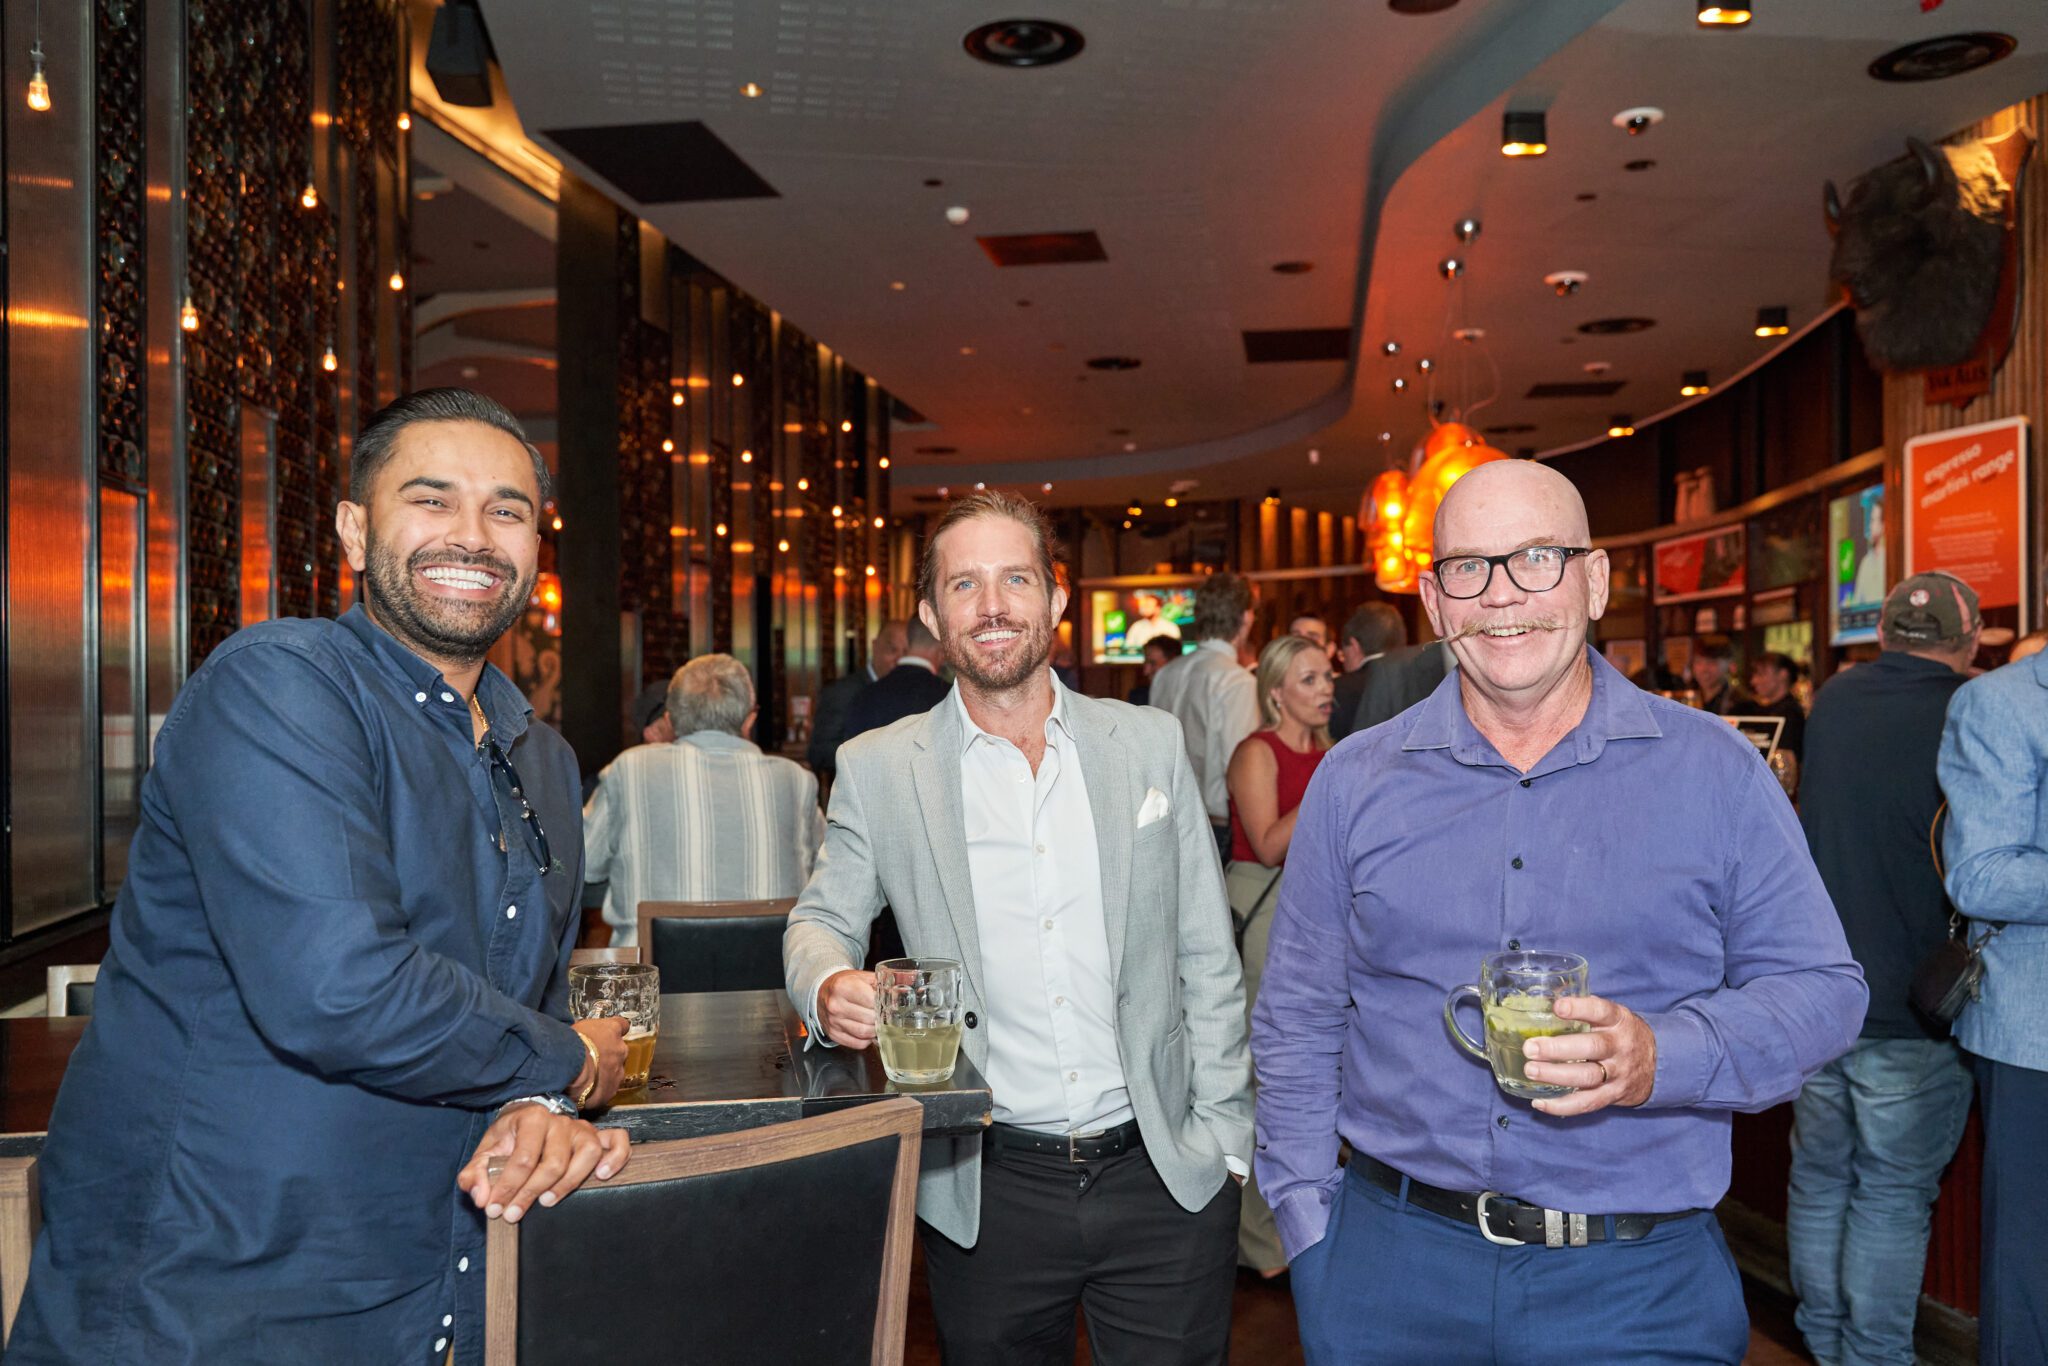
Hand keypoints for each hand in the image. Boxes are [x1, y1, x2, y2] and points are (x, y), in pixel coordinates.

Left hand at [457, 1102, 631, 1222]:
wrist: (528, 1120)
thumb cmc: (508, 1141)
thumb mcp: (486, 1153)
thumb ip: (475, 1174)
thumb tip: (480, 1196)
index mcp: (531, 1118)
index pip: (522, 1158)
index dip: (507, 1188)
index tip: (495, 1209)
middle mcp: (560, 1121)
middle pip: (553, 1162)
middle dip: (530, 1193)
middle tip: (514, 1214)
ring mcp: (583, 1128)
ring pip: (587, 1155)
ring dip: (568, 1183)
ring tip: (547, 1202)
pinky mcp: (599, 1136)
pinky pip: (617, 1142)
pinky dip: (615, 1158)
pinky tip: (602, 1177)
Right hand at [571, 1017, 628, 1106]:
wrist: (567, 1068)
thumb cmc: (568, 1044)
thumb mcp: (577, 1027)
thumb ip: (589, 1032)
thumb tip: (584, 1035)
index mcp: (612, 1030)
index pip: (622, 1025)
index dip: (614, 1032)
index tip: (608, 1035)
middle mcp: (620, 1050)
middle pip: (618, 1052)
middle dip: (607, 1056)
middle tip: (591, 1060)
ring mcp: (618, 1072)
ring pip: (615, 1072)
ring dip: (604, 1074)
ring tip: (586, 1077)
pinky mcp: (611, 1091)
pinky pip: (607, 1090)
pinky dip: (598, 1090)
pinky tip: (585, 1090)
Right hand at [817, 967, 878, 1049]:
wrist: (822, 992)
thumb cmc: (844, 984)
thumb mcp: (860, 976)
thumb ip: (880, 982)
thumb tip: (899, 994)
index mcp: (842, 987)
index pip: (871, 1000)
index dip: (882, 1003)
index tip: (885, 1003)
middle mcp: (835, 1005)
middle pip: (869, 1018)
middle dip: (879, 1017)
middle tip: (883, 1014)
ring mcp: (833, 1022)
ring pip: (864, 1033)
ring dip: (874, 1029)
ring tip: (876, 1022)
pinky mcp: (833, 1034)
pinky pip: (857, 1043)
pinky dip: (866, 1039)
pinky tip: (867, 1030)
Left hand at [1522, 993, 1656, 1116]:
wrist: (1659, 1064)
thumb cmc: (1621, 1034)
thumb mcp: (1612, 1016)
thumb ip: (1585, 1009)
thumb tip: (1544, 999)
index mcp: (1618, 1021)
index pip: (1601, 1011)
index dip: (1579, 1009)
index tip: (1557, 1007)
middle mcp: (1620, 1046)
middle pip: (1591, 1047)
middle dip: (1558, 1049)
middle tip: (1530, 1048)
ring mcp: (1618, 1073)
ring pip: (1587, 1077)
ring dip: (1556, 1075)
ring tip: (1531, 1070)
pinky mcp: (1613, 1095)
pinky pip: (1587, 1103)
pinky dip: (1562, 1106)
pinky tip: (1539, 1102)